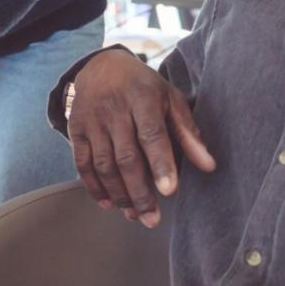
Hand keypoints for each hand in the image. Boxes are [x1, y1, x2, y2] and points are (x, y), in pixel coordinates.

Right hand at [67, 48, 214, 227]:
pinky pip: (82, 163)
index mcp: (142, 97)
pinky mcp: (75, 129)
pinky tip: (109, 204)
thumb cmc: (143, 87)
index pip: (152, 134)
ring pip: (104, 165)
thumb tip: (209, 166)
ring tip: (135, 216)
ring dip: (119, 195)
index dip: (161, 164)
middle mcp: (114, 108)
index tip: (170, 191)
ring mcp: (92, 119)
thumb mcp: (170, 99)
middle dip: (140, 192)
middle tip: (152, 219)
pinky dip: (94, 187)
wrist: (100, 66)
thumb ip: (188, 133)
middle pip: (126, 157)